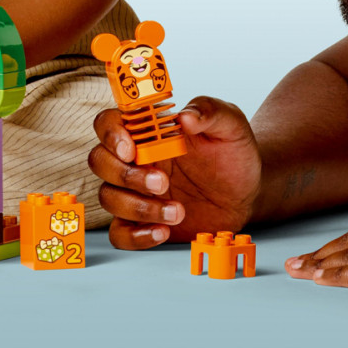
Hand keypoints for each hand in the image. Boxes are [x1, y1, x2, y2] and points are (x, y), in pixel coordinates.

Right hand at [89, 96, 260, 248]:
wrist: (248, 189)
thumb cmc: (232, 151)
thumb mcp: (230, 124)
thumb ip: (210, 111)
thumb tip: (186, 116)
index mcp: (148, 131)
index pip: (108, 123)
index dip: (110, 134)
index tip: (131, 149)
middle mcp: (135, 159)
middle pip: (99, 161)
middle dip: (126, 175)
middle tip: (163, 184)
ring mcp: (136, 192)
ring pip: (108, 197)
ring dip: (138, 208)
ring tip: (178, 211)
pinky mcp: (144, 221)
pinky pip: (119, 233)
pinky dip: (136, 236)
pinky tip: (163, 231)